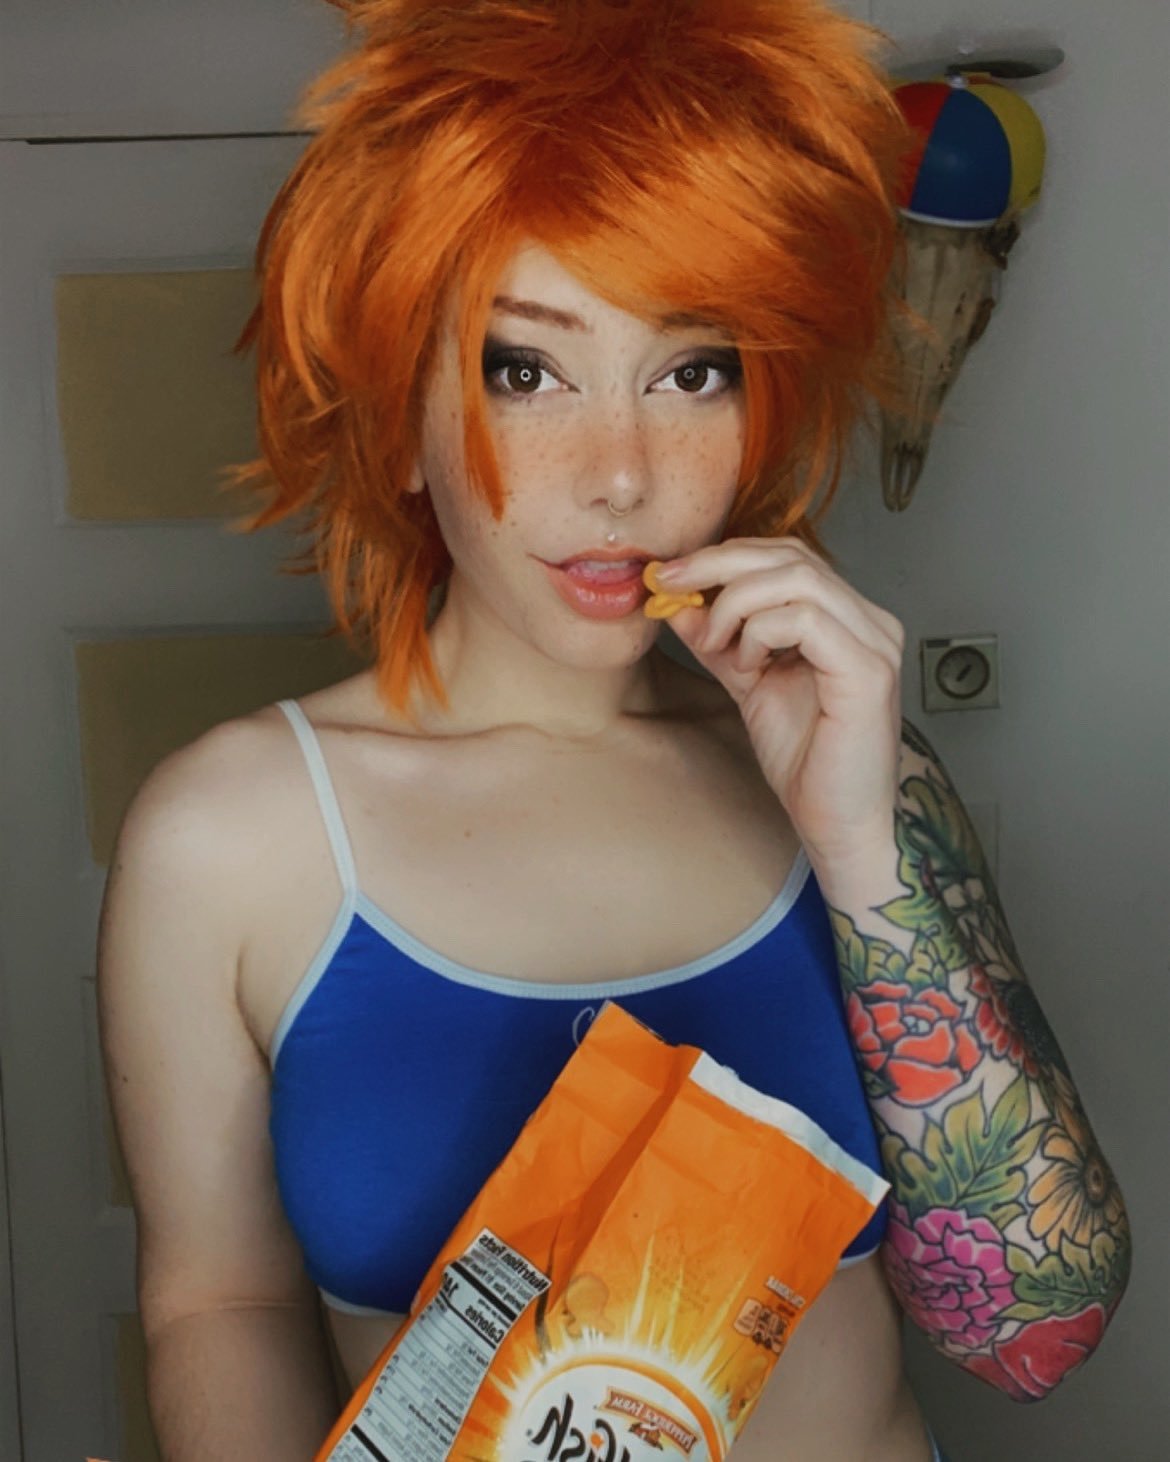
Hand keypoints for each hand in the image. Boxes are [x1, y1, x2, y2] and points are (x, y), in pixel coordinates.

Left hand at [655, 538, 904, 874]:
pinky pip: (806, 619)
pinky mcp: (869, 670)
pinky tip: (750, 666)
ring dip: (737, 603)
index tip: (671, 575)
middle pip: (791, 555)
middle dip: (719, 564)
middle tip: (671, 584)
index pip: (787, 556)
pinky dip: (762, 632)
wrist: (837, 823)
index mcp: (847, 618)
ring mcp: (875, 642)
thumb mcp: (749, 685)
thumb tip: (678, 603)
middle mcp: (870, 621)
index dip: (725, 556)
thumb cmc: (807, 762)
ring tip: (718, 644)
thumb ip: (720, 642)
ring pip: (796, 578)